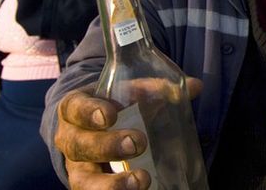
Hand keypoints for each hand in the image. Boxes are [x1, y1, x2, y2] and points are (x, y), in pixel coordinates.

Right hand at [54, 79, 202, 189]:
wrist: (96, 129)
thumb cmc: (116, 106)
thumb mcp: (129, 92)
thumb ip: (157, 89)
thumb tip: (195, 86)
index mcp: (74, 109)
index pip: (75, 108)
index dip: (89, 112)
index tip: (110, 115)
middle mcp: (70, 140)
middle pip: (79, 146)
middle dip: (107, 146)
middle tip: (137, 143)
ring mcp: (78, 169)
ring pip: (84, 182)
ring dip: (111, 185)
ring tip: (142, 181)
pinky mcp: (90, 188)